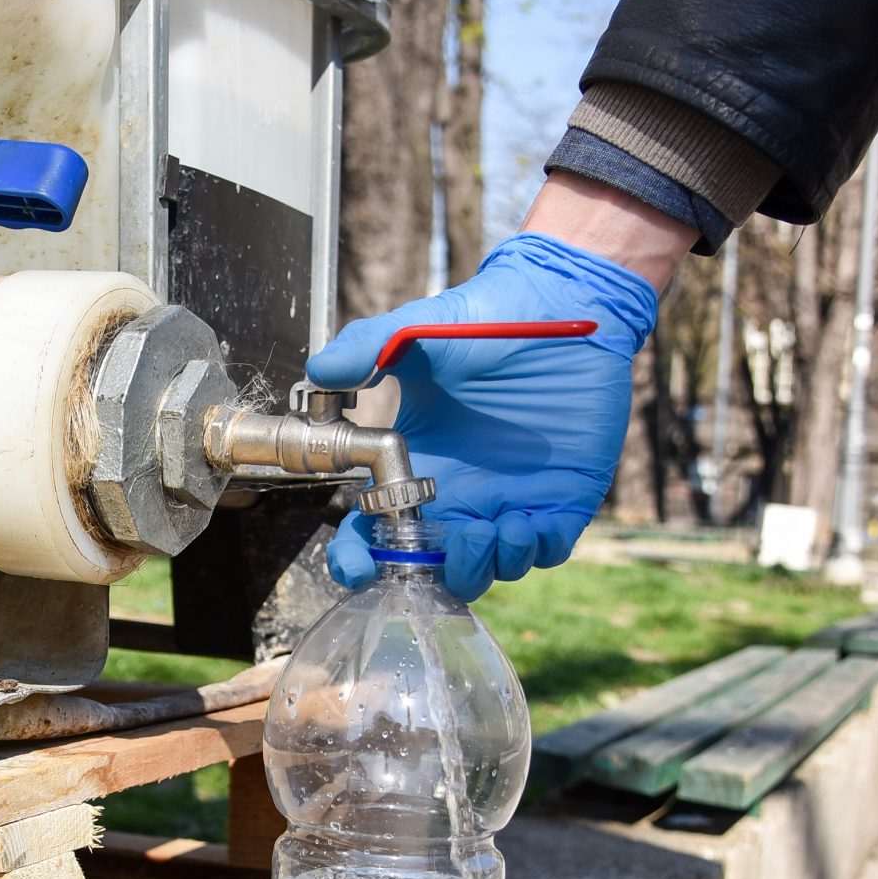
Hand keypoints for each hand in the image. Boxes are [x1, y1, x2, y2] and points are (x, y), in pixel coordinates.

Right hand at [313, 228, 660, 600]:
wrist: (556, 304)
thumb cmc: (483, 321)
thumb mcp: (413, 333)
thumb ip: (364, 351)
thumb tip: (317, 370)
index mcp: (416, 467)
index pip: (375, 531)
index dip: (359, 558)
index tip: (357, 567)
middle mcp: (459, 494)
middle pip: (432, 567)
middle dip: (429, 574)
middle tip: (439, 549)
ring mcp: (510, 500)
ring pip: (488, 568)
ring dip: (481, 564)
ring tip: (487, 528)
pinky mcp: (560, 499)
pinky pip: (544, 550)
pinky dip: (530, 551)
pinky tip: (522, 524)